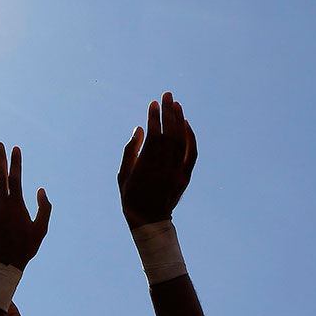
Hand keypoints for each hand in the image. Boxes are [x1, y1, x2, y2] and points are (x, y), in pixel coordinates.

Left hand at [0, 142, 50, 269]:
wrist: (6, 263)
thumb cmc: (26, 246)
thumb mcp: (41, 229)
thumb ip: (44, 208)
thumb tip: (41, 190)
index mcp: (17, 206)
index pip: (15, 178)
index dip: (15, 162)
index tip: (15, 148)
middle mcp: (2, 205)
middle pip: (0, 177)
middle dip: (0, 159)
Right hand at [117, 92, 197, 228]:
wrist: (150, 220)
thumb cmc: (131, 197)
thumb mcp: (123, 175)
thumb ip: (130, 150)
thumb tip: (140, 128)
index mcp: (146, 166)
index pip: (154, 135)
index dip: (154, 118)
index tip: (153, 103)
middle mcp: (164, 167)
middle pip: (170, 133)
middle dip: (169, 112)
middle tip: (167, 94)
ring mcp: (177, 171)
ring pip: (182, 140)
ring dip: (180, 120)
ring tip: (176, 104)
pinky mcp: (186, 176)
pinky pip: (192, 153)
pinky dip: (191, 137)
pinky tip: (186, 124)